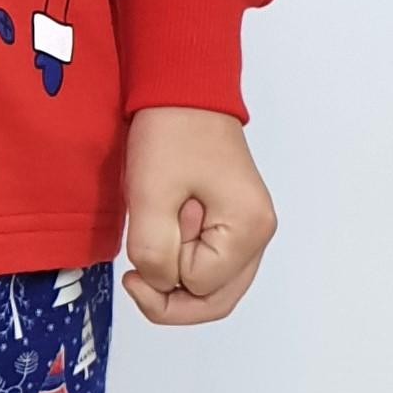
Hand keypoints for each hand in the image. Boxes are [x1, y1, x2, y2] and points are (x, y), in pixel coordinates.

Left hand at [121, 108, 276, 326]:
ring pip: (213, 287)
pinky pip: (211, 264)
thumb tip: (159, 285)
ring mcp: (250, 230)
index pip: (199, 288)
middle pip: (215, 301)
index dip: (162, 274)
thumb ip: (153, 251)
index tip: (143, 235)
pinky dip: (182, 262)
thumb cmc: (171, 132)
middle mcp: (259, 235)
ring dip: (175, 280)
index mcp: (247, 229)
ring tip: (153, 240)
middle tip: (133, 277)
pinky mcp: (234, 222)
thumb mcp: (149, 196)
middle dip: (168, 298)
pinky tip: (163, 237)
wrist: (184, 90)